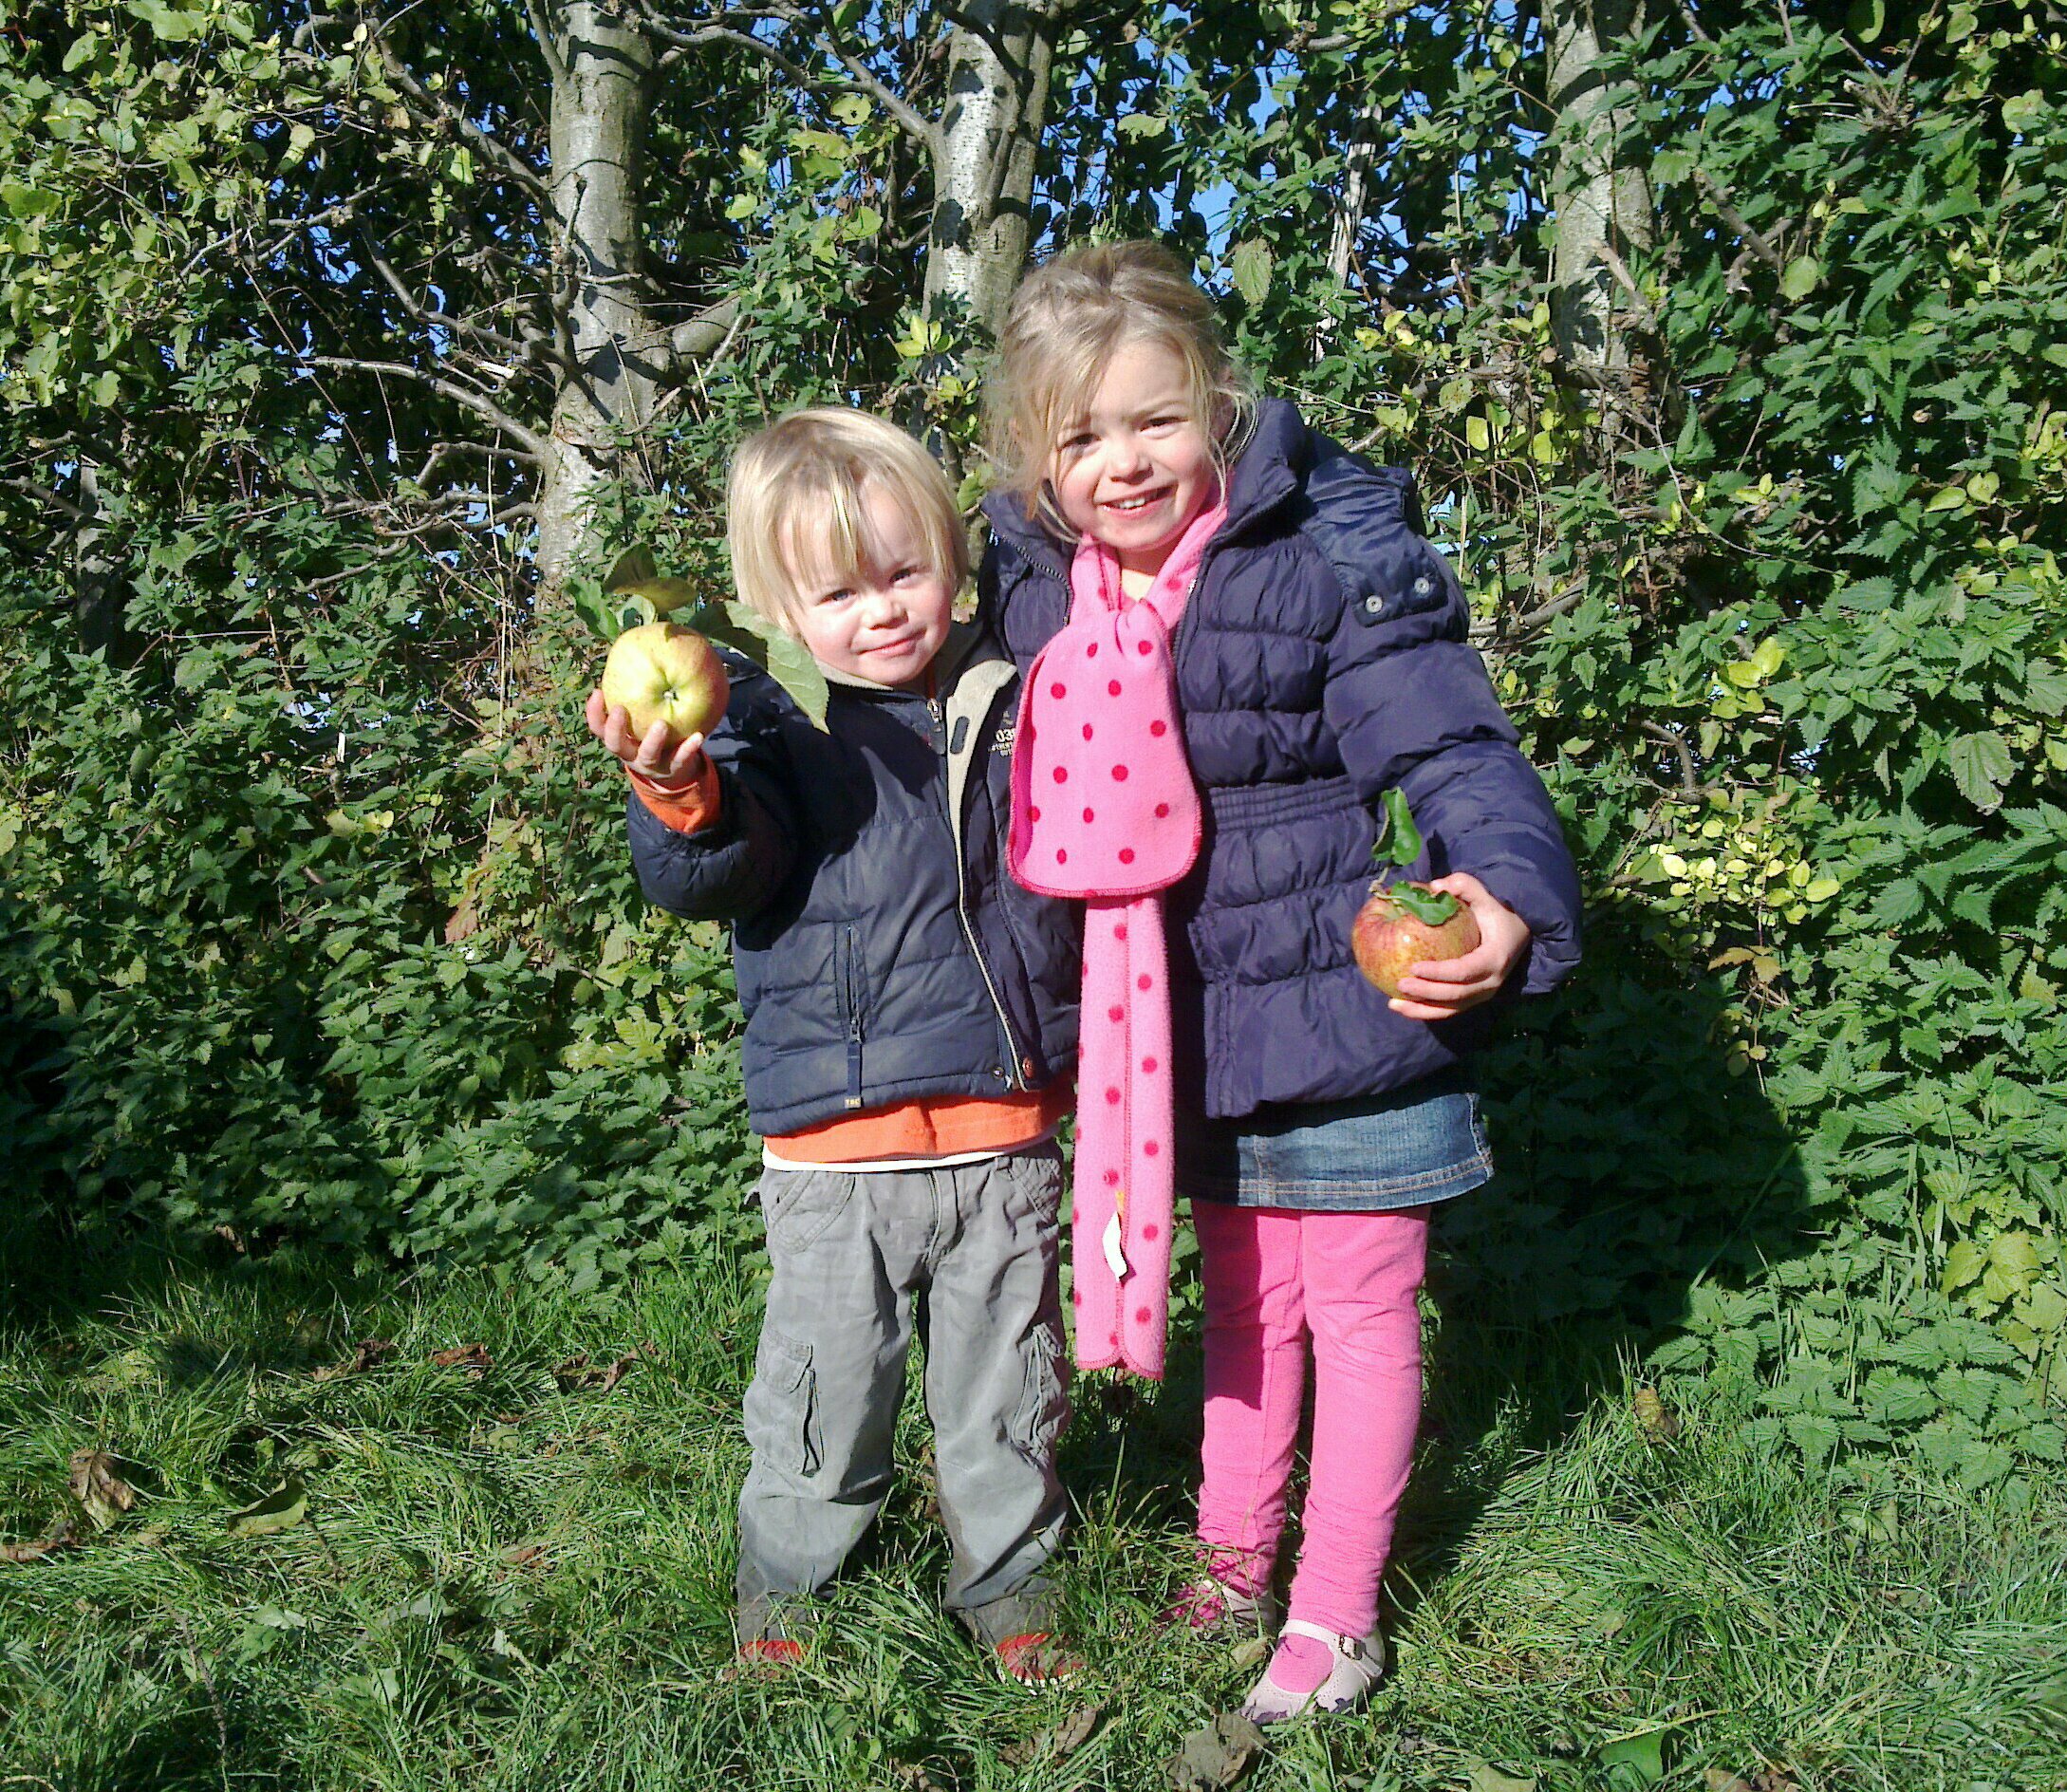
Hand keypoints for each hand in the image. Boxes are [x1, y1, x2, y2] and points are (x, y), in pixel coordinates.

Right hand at [584, 688, 707, 789]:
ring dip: (653, 740)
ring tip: (662, 724)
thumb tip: (646, 648)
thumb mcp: (643, 714)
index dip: (595, 712)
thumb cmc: (653, 729)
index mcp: (618, 738)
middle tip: (620, 709)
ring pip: (647, 755)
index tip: (597, 691)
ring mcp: (650, 764)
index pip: (599, 727)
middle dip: (616, 728)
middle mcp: (630, 753)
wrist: (673, 767)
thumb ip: (639, 691)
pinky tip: (698, 736)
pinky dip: (688, 749)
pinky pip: (680, 760)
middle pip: (615, 744)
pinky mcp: (672, 770)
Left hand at [1387, 872, 1531, 1021]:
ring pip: (1450, 1009)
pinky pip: (1449, 1010)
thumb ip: (1464, 885)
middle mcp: (1491, 983)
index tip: (1413, 967)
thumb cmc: (1498, 916)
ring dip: (1421, 1009)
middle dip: (1425, 992)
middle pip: (1455, 994)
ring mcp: (1482, 995)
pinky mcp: (1473, 999)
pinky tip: (1403, 1007)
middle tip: (1400, 984)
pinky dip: (1426, 1011)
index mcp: (1494, 959)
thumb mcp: (1486, 897)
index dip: (1439, 972)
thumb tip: (1435, 886)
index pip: (1464, 971)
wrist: (1518, 936)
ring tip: (1393, 1004)